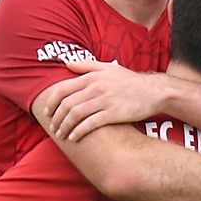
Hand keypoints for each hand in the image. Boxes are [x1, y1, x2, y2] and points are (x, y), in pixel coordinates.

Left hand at [41, 59, 166, 140]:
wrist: (153, 91)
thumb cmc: (129, 81)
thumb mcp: (108, 67)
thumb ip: (86, 65)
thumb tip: (66, 63)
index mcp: (92, 77)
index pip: (62, 89)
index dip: (51, 103)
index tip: (47, 113)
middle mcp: (96, 87)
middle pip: (66, 105)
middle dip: (56, 119)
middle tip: (53, 128)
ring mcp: (105, 101)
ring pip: (75, 115)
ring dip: (65, 127)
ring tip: (62, 135)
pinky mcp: (113, 113)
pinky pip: (90, 124)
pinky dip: (79, 131)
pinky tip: (74, 137)